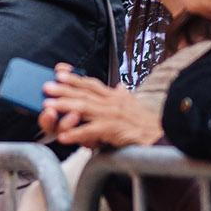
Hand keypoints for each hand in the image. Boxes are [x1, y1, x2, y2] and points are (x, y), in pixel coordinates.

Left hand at [40, 68, 162, 147]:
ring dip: (65, 106)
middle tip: (46, 86)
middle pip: (84, 93)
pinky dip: (77, 133)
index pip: (92, 84)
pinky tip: (63, 136)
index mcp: (116, 96)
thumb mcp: (135, 106)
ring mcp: (113, 115)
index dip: (75, 78)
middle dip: (64, 89)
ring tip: (48, 107)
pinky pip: (92, 131)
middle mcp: (113, 102)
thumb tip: (120, 86)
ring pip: (85, 108)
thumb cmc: (149, 124)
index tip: (59, 73)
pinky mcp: (115, 130)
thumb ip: (124, 96)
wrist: (165, 137)